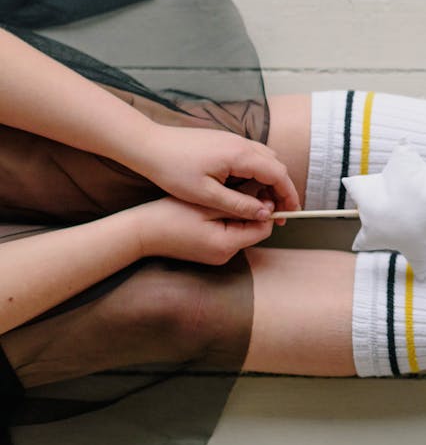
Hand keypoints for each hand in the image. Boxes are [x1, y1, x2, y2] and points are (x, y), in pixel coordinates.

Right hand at [132, 197, 274, 264]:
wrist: (140, 233)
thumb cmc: (169, 216)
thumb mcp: (207, 205)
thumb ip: (239, 206)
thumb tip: (267, 204)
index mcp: (227, 244)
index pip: (263, 229)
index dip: (266, 209)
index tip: (260, 189)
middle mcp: (226, 255)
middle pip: (254, 231)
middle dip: (253, 210)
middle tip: (245, 187)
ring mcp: (217, 256)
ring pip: (242, 232)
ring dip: (240, 214)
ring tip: (229, 193)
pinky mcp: (210, 252)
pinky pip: (228, 235)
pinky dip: (228, 221)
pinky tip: (217, 206)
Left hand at [134, 125, 300, 220]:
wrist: (148, 145)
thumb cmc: (173, 170)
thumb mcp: (206, 195)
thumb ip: (238, 205)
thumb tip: (264, 214)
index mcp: (240, 155)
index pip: (278, 174)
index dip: (289, 195)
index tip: (291, 213)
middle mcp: (242, 143)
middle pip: (277, 165)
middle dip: (283, 189)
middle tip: (279, 212)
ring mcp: (234, 139)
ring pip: (266, 159)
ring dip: (271, 180)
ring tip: (265, 203)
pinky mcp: (225, 140)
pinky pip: (253, 155)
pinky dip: (259, 171)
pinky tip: (248, 187)